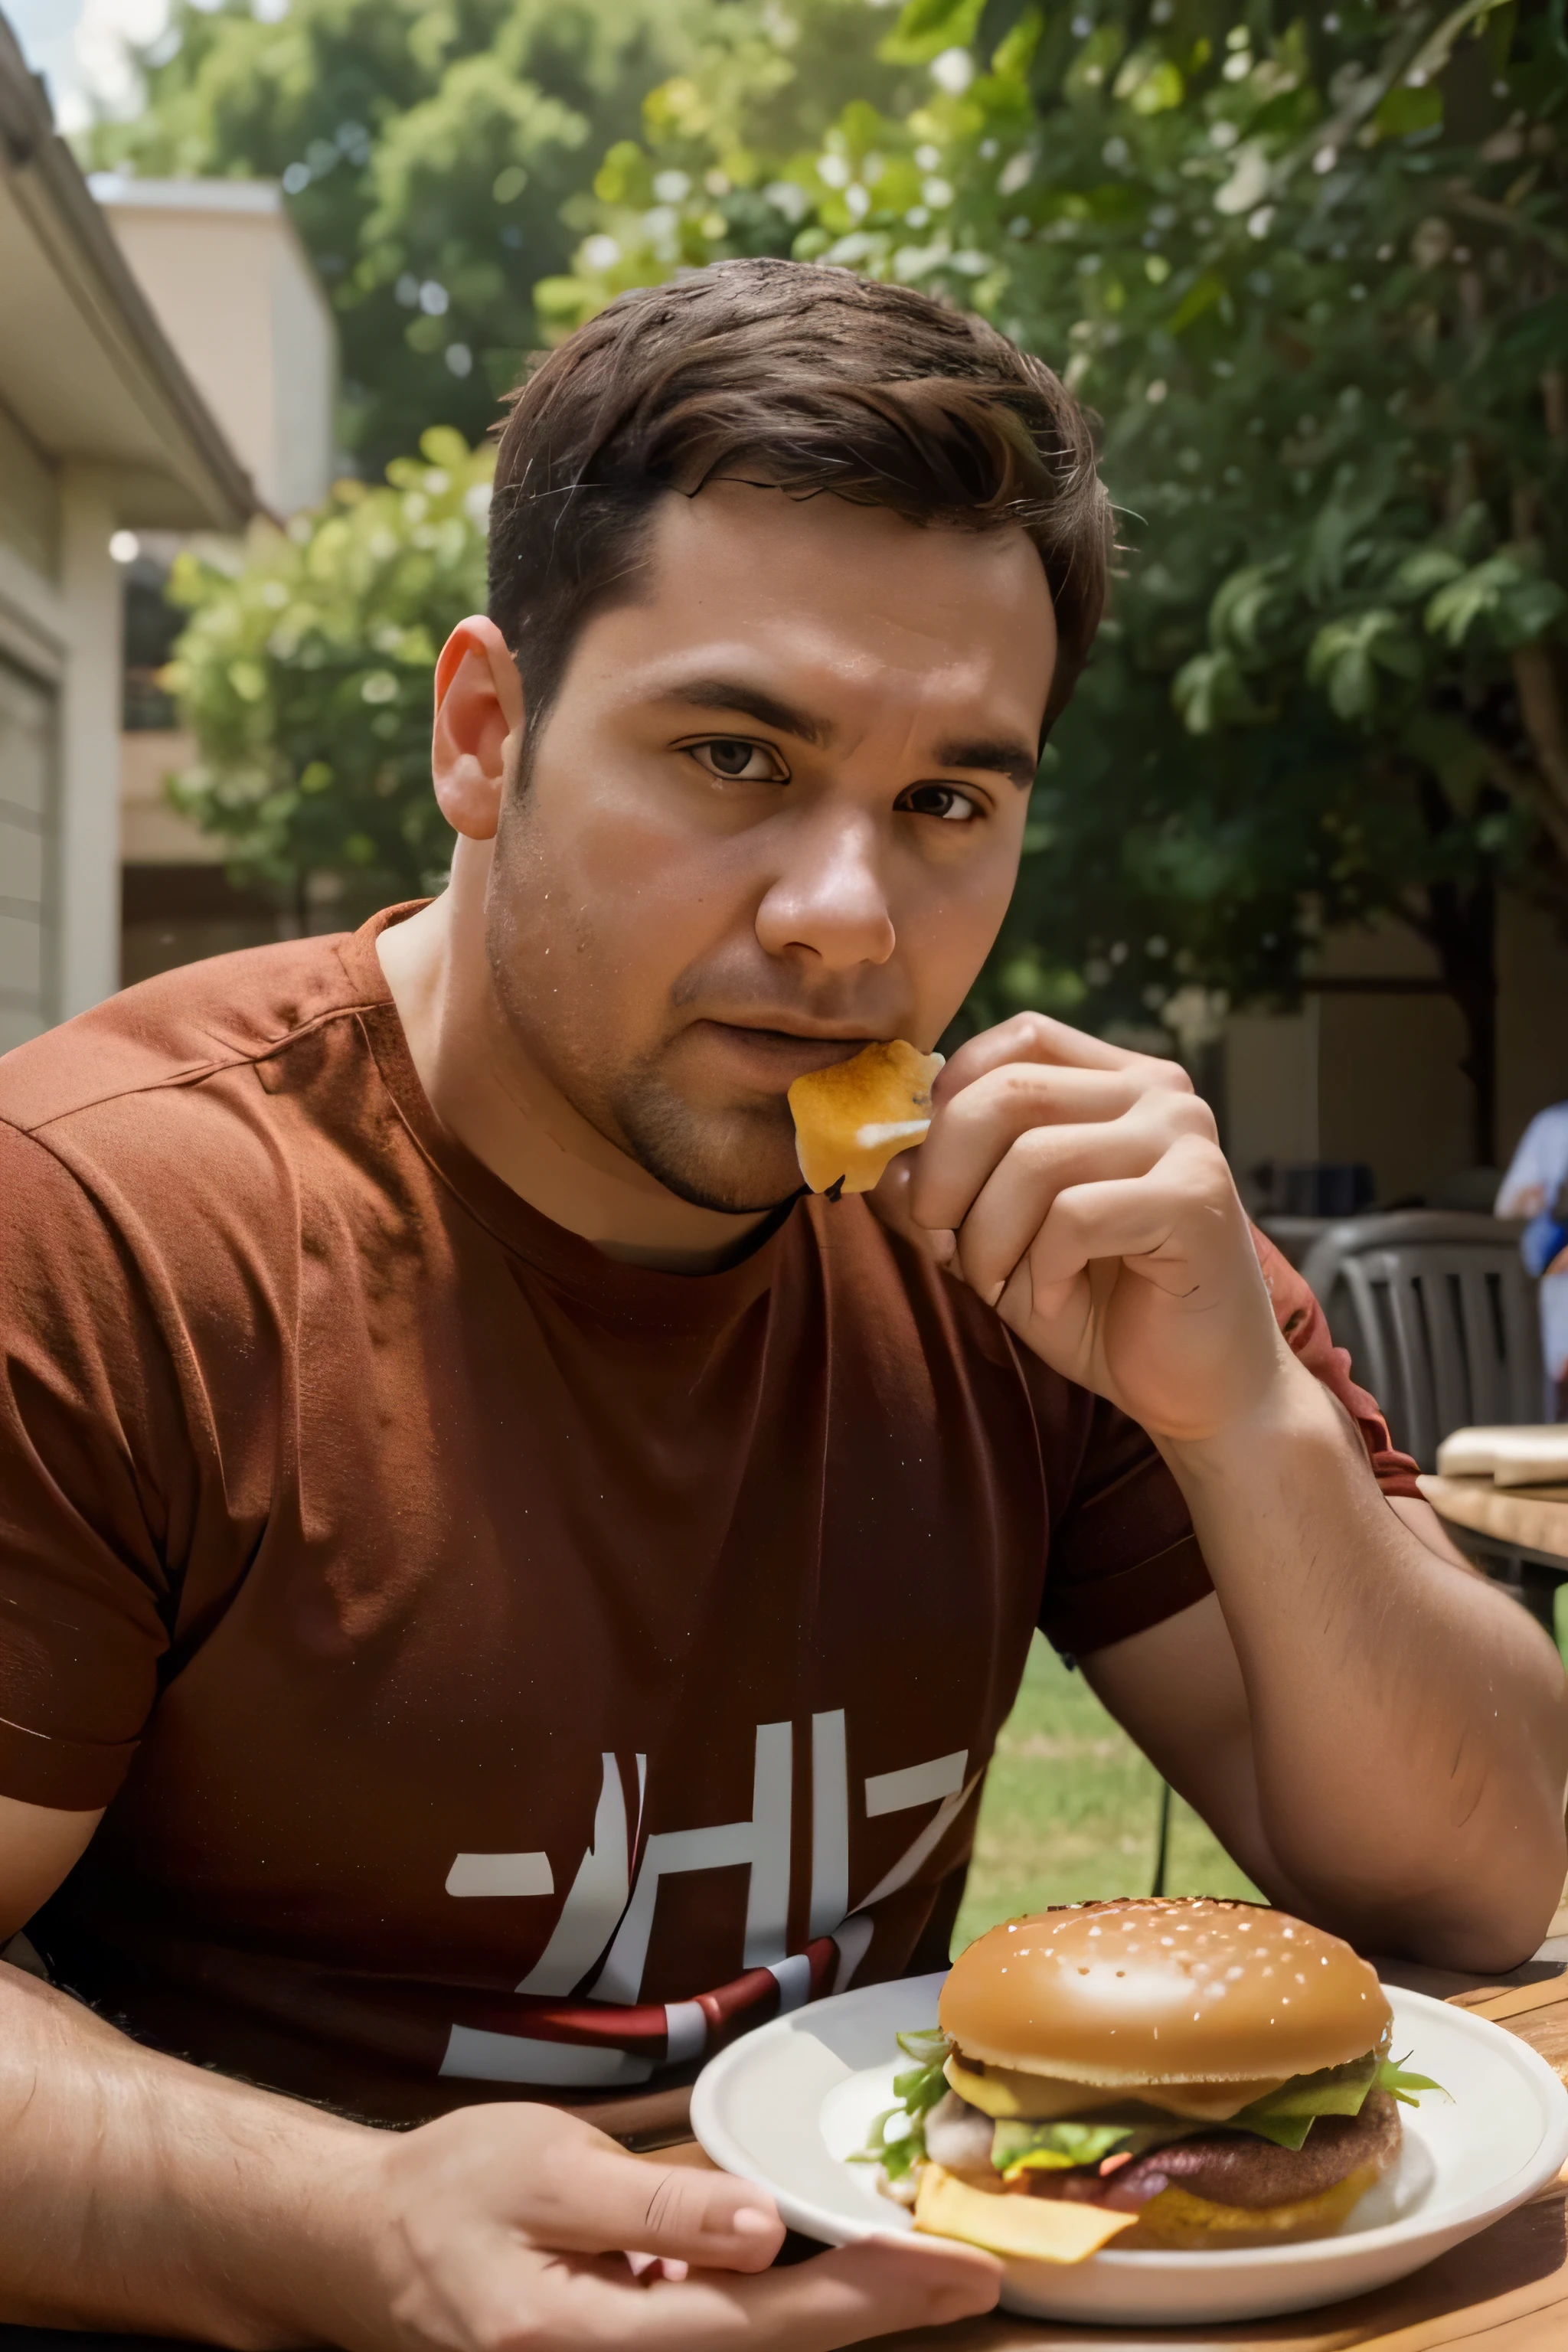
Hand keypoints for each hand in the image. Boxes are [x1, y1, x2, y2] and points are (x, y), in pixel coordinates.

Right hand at [338, 2102, 1000, 2351]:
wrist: (361, 2248)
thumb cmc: (446, 2192)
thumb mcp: (545, 2168)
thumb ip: (655, 2204)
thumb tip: (767, 2226)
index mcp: (578, 2339)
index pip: (757, 2324)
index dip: (865, 2296)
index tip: (951, 2269)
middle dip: (879, 2312)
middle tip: (976, 2275)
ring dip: (841, 2315)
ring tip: (930, 2273)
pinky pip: (715, 2344)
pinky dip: (783, 2314)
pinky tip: (833, 2276)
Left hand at [893, 1012, 1290, 1442]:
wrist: (1200, 1389)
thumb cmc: (1100, 1308)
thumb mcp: (1000, 1240)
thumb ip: (944, 1191)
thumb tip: (879, 1158)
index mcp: (1117, 1083)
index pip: (1017, 1039)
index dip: (950, 1100)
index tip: (929, 1177)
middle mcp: (1158, 1095)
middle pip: (1008, 1093)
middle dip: (948, 1177)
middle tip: (944, 1244)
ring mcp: (1184, 1140)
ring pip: (1034, 1159)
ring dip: (990, 1239)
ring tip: (1005, 1285)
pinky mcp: (1196, 1198)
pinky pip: (1075, 1215)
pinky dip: (1042, 1268)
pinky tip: (1056, 1297)